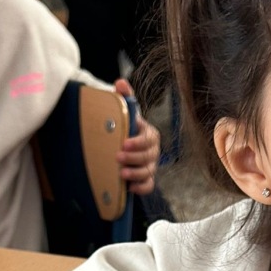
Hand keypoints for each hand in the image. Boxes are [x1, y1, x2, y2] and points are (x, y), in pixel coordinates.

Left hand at [114, 79, 158, 196]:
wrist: (122, 145)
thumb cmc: (124, 128)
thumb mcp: (125, 112)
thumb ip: (124, 98)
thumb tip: (121, 82)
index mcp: (149, 134)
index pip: (148, 138)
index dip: (138, 142)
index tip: (124, 143)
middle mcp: (152, 150)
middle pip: (149, 156)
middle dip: (134, 157)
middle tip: (118, 157)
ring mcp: (150, 165)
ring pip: (148, 171)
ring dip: (136, 173)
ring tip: (122, 173)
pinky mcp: (146, 179)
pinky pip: (148, 185)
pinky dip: (141, 187)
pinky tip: (130, 187)